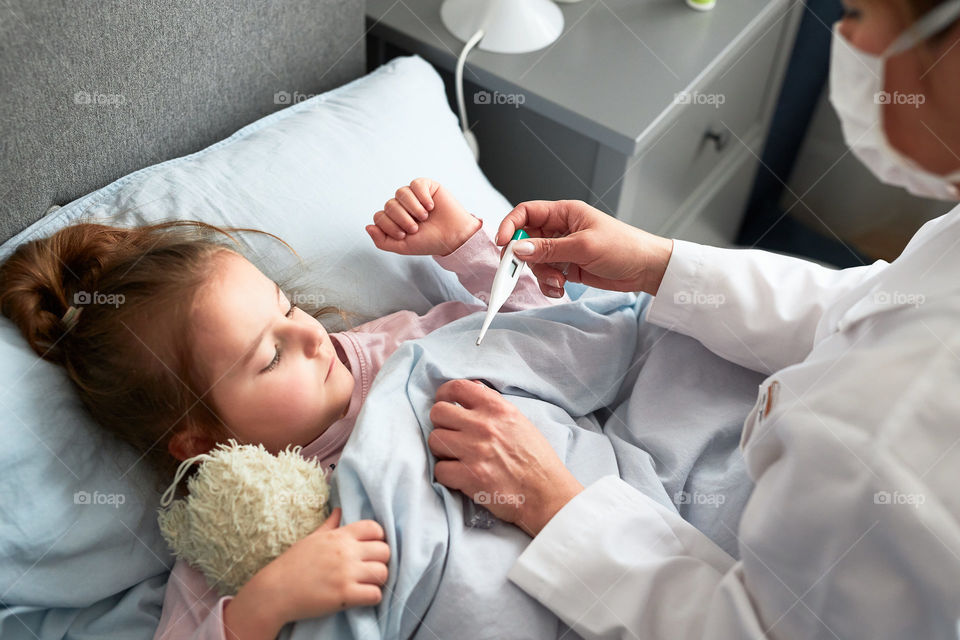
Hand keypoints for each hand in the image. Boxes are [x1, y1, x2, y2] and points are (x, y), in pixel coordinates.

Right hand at [235, 508, 389, 629]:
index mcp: (339, 536)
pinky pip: (375, 595)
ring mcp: (346, 573)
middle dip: (381, 561)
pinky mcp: (345, 595)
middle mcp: (345, 552)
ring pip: (383, 573)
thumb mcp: (311, 539)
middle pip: (384, 551)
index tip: (370, 550)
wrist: (274, 591)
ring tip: (366, 584)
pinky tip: (362, 597)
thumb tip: (339, 510)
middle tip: (370, 570)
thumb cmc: (292, 564)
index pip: (375, 528)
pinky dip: (372, 597)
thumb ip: (329, 525)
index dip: (378, 539)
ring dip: (378, 581)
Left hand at [366, 177, 481, 255]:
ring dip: (412, 208)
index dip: (389, 226)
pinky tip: (431, 206)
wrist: (453, 237)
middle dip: (402, 218)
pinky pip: (416, 184)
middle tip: (416, 228)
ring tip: (424, 217)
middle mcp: (401, 206)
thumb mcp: (402, 247)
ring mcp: (413, 195)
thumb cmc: (429, 242)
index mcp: (393, 220)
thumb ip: (382, 241)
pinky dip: (422, 196)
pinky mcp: (426, 186)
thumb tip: (367, 227)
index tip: (405, 235)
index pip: (379, 217)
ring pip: (400, 193)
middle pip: (389, 205)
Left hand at [428, 379, 583, 536]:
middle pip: (438, 413)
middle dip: (441, 424)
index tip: (445, 402)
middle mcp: (484, 425)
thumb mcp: (519, 420)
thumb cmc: (535, 458)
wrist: (547, 493)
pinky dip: (447, 475)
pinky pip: (440, 470)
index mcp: (497, 408)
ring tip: (457, 457)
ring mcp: (475, 451)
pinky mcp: (470, 476)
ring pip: (434, 440)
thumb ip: (493, 405)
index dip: (444, 394)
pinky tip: (461, 476)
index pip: (457, 387)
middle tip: (451, 435)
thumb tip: (472, 387)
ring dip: (442, 450)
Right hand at [495, 200, 673, 296]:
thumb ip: (549, 249)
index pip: (527, 212)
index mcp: (564, 213)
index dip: (511, 226)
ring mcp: (563, 249)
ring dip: (541, 275)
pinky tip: (561, 289)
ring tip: (558, 283)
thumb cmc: (623, 247)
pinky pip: (547, 275)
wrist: (646, 269)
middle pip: (526, 239)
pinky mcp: (568, 267)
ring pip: (535, 261)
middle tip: (519, 271)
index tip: (503, 244)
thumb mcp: (584, 246)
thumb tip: (518, 249)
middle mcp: (560, 229)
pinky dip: (549, 285)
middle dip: (524, 258)